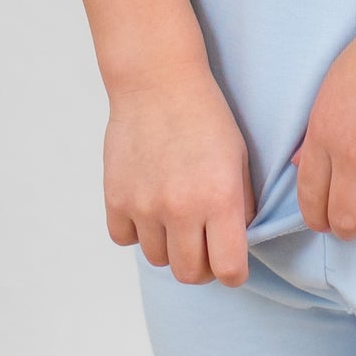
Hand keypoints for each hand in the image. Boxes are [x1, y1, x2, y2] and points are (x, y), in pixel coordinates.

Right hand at [102, 58, 256, 285]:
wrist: (158, 81)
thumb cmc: (205, 115)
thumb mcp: (239, 158)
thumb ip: (240, 206)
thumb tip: (236, 244)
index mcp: (219, 197)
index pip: (229, 270)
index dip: (234, 272)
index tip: (232, 262)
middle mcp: (181, 207)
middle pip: (190, 274)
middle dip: (202, 265)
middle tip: (204, 244)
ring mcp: (144, 205)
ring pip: (157, 260)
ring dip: (169, 246)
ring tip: (175, 217)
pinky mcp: (115, 198)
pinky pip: (125, 239)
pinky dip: (136, 230)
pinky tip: (148, 206)